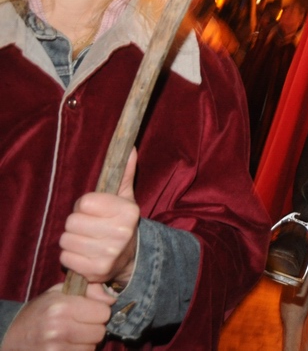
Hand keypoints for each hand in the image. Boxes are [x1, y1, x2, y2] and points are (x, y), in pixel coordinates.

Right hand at [0, 284, 113, 350]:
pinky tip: (68, 344)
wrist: (13, 335)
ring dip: (87, 342)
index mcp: (62, 306)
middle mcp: (59, 328)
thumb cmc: (40, 311)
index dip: (98, 311)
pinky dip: (79, 350)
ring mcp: (56, 347)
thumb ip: (89, 289)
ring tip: (73, 335)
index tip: (89, 311)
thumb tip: (112, 299)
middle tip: (81, 324)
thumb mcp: (60, 292)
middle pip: (100, 331)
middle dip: (94, 328)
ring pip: (93, 346)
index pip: (104, 312)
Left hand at [59, 149, 138, 286]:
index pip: (85, 202)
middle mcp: (121, 232)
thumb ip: (123, 173)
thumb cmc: (120, 222)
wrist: (130, 257)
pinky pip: (66, 258)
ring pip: (66, 240)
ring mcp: (109, 253)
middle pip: (72, 222)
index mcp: (127, 211)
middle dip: (76, 224)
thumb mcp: (124, 198)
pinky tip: (83, 255)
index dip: (84, 205)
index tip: (94, 210)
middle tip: (88, 227)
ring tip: (85, 241)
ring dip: (72, 241)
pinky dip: (70, 257)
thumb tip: (129, 148)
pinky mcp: (96, 270)